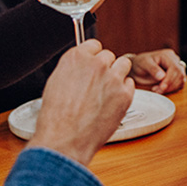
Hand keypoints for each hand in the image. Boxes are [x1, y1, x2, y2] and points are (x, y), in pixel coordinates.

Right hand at [30, 39, 133, 165]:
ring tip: (106, 93)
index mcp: (76, 57)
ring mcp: (113, 77)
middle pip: (109, 55)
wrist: (65, 140)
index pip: (94, 45)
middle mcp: (96, 64)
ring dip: (117, 76)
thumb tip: (82, 66)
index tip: (94, 64)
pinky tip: (111, 103)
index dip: (94, 57)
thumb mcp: (56, 83)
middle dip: (105, 68)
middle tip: (98, 84)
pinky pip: (130, 84)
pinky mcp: (125, 93)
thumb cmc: (56, 118)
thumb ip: (73, 69)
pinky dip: (123, 92)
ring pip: (123, 65)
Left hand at [128, 49, 185, 93]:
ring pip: (181, 79)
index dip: (170, 79)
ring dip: (171, 88)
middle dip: (170, 85)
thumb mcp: (143, 64)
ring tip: (157, 90)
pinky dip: (173, 88)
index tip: (162, 88)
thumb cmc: (140, 64)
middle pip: (180, 74)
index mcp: (167, 55)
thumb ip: (153, 69)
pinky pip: (180, 83)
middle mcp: (174, 60)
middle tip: (158, 90)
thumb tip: (162, 76)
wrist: (137, 68)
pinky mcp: (176, 75)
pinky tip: (162, 89)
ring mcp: (176, 67)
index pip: (174, 67)